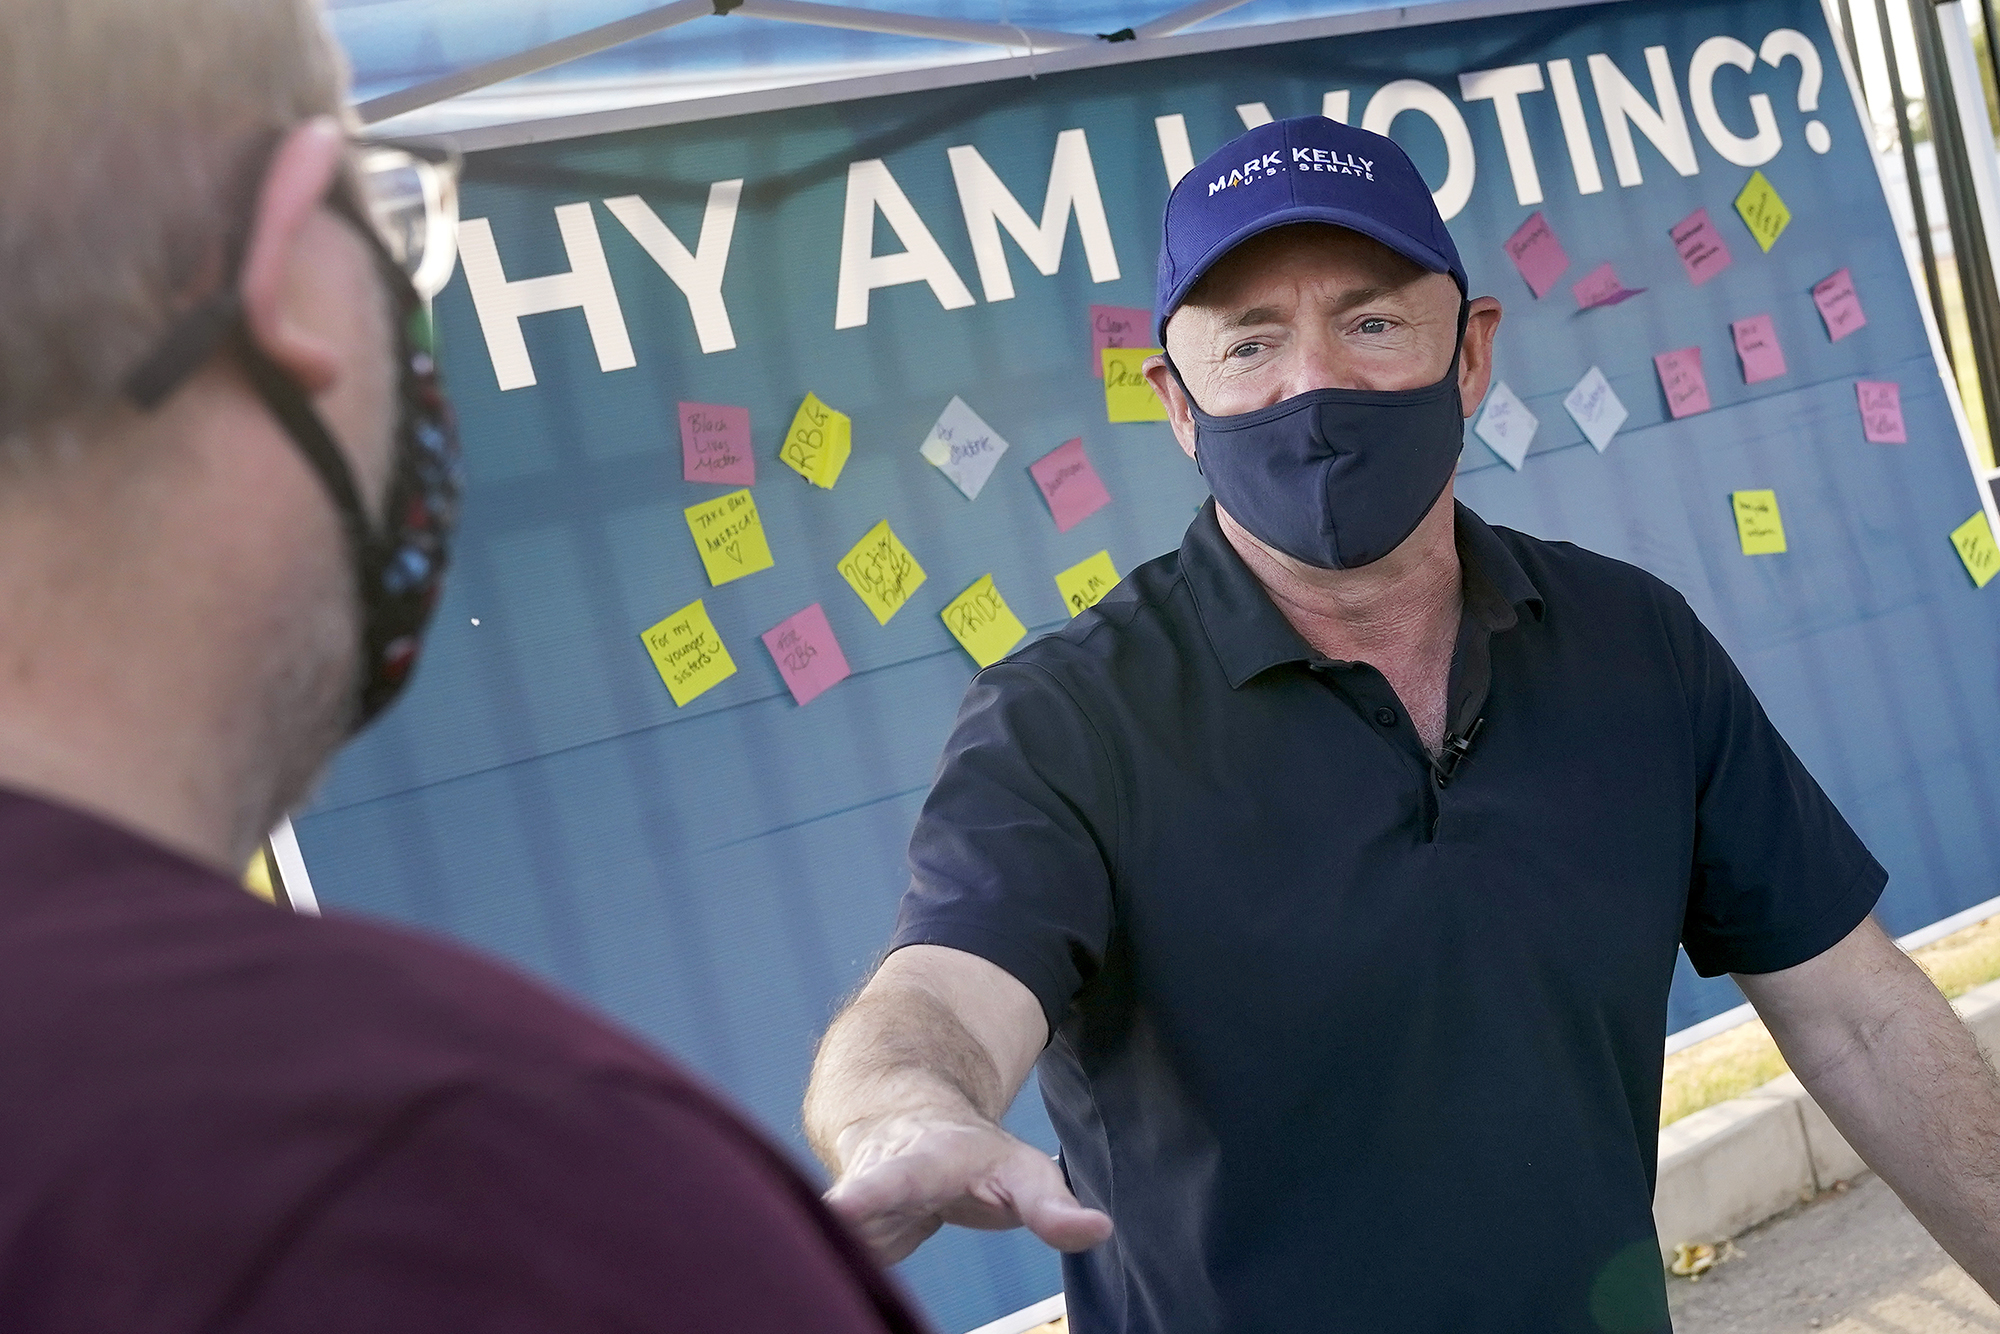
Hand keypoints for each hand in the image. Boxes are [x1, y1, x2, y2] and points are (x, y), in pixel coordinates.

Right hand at [824, 1111, 1113, 1264]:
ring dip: (831, 1261)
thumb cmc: (971, 1156)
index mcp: (919, 1160)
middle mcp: (870, 1181)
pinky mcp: (834, 1236)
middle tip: (822, 1226)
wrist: (902, 1122)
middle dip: (832, 1218)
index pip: (892, 1178)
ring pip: (827, 1240)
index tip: (837, 1208)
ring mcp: (843, 1210)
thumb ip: (1052, 1206)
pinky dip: (830, 1280)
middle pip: (844, 1206)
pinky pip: (826, 1262)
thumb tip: (1099, 1229)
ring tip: (812, 1289)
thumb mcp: (1022, 1171)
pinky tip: (814, 1305)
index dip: (865, 1195)